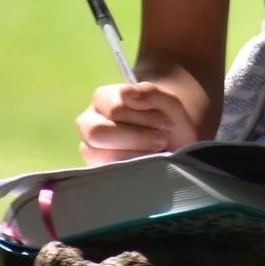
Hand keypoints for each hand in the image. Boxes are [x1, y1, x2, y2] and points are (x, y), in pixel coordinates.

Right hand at [76, 82, 203, 164]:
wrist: (175, 143)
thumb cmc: (166, 119)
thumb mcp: (167, 103)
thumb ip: (149, 93)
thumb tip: (126, 93)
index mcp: (103, 98)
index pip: (114, 108)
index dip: (142, 117)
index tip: (167, 123)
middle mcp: (89, 122)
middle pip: (98, 131)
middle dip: (137, 138)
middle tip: (162, 139)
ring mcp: (90, 148)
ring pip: (102, 154)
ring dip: (137, 153)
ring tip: (157, 150)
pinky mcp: (97, 169)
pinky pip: (109, 172)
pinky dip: (134, 168)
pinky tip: (149, 162)